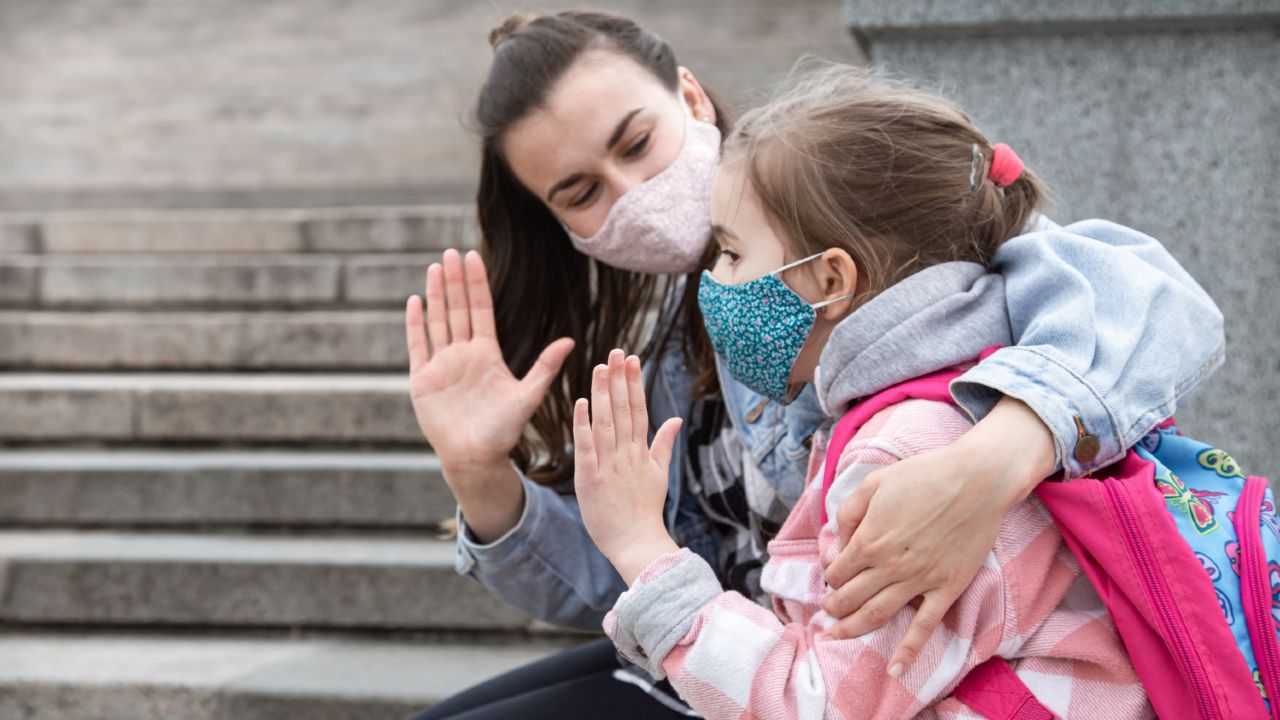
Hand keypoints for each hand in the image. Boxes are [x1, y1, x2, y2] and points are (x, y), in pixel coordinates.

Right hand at [405, 249, 574, 537]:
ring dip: (436, 294)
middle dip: (455, 280)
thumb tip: (570, 341)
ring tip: (435, 267)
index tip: (473, 256)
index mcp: (487, 354)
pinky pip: (417, 345)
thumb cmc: (503, 431)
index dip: (477, 283)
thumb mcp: (528, 396)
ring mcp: (441, 365)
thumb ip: (545, 367)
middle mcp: (463, 354)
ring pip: (437, 321)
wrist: (475, 458)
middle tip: (451, 251)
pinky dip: (415, 324)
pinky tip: (415, 301)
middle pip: (457, 309)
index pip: (481, 310)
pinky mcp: (423, 380)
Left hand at [573, 349, 680, 584]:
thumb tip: (676, 418)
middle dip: (619, 379)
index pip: (638, 409)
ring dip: (602, 393)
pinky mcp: (590, 480)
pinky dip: (583, 425)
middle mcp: (627, 454)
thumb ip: (664, 444)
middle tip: (616, 351)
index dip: (634, 382)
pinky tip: (581, 402)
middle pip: (622, 410)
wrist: (637, 544)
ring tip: (600, 367)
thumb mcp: (659, 475)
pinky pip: (586, 448)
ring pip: (605, 423)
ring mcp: (609, 466)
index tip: (631, 359)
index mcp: (641, 452)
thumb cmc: (645, 510)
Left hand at [820, 397, 1055, 676]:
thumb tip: (839, 539)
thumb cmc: (924, 476)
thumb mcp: (874, 482)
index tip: (832, 576)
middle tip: (827, 612)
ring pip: (877, 615)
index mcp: (869, 539)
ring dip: (852, 629)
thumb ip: (849, 511)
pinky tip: (895, 668)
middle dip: (834, 607)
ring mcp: (918, 580)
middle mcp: (889, 565)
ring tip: (835, 636)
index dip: (830, 576)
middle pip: (851, 598)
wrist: (977, 480)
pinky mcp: (946, 588)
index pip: (837, 571)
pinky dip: (908, 650)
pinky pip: (924, 626)